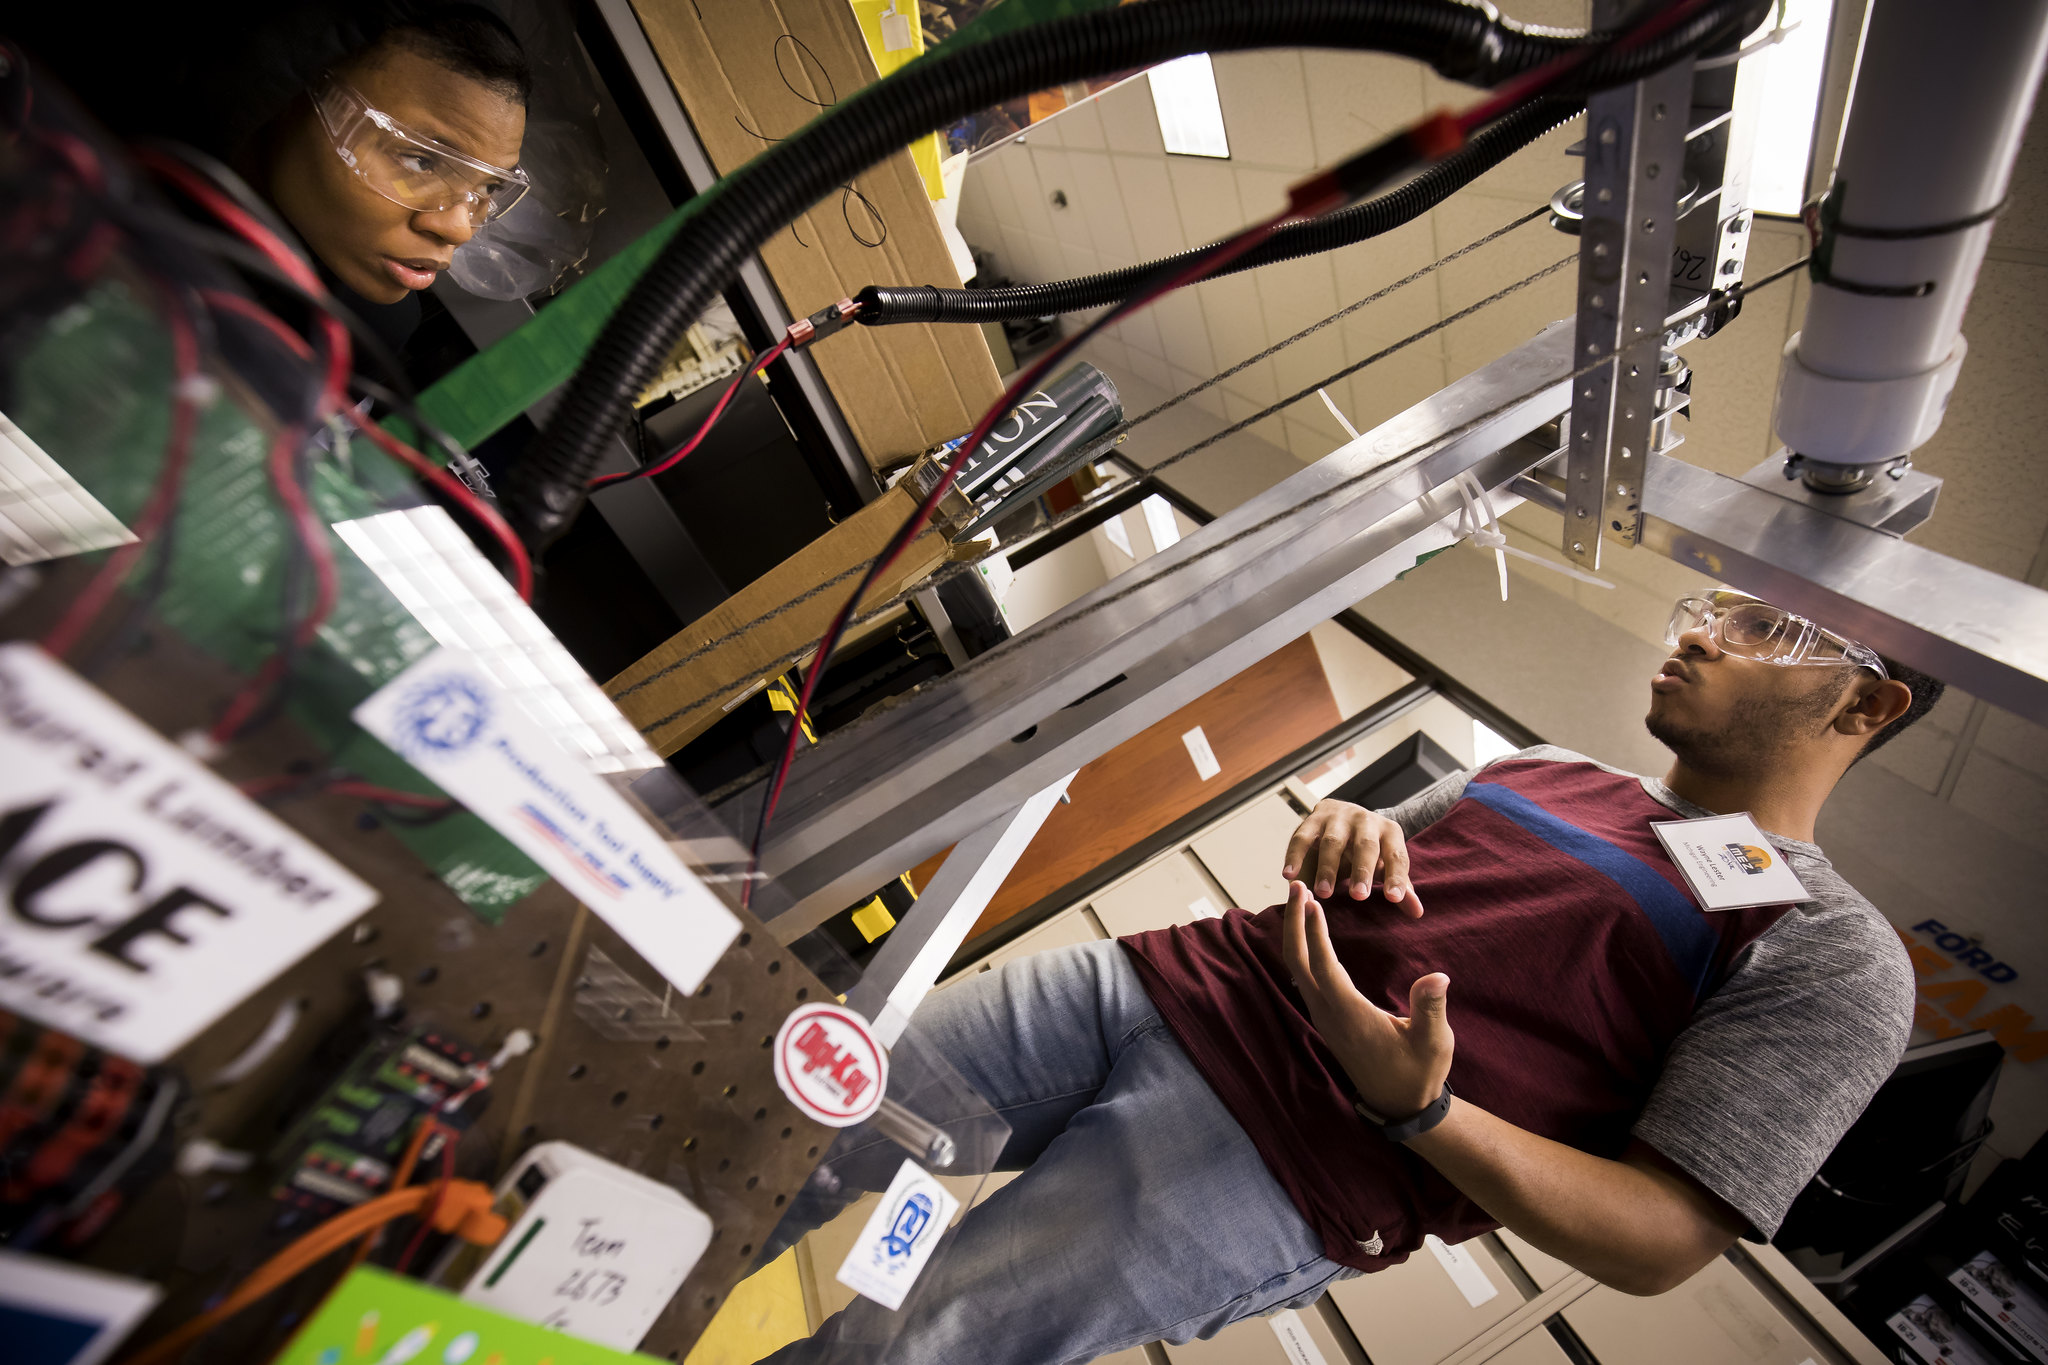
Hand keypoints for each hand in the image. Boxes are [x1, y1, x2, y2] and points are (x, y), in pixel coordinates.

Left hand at [1281, 880, 1451, 1121]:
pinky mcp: (1327, 1020)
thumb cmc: (1418, 1072)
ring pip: (1298, 969)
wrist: (1400, 1105)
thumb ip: (1430, 1009)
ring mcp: (1324, 1018)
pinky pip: (1306, 978)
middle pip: (1298, 962)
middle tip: (1295, 887)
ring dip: (1296, 934)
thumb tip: (1437, 977)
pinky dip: (1303, 951)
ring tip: (1300, 902)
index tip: (1310, 900)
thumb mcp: (1434, 1042)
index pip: (1324, 966)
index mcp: (1350, 1015)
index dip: (1315, 932)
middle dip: (1294, 923)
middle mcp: (1329, 1014)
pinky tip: (1309, 936)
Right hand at [1283, 800, 1423, 915]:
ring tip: (1323, 894)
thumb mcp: (1386, 866)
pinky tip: (1289, 876)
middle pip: (1365, 845)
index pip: (1397, 855)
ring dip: (1327, 867)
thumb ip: (1400, 888)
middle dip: (1362, 870)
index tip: (1393, 899)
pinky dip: (1295, 856)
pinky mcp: (1313, 818)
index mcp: (1390, 832)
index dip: (1396, 876)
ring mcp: (1338, 817)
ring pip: (1332, 841)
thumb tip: (1417, 914)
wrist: (1345, 816)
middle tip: (1359, 896)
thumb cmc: (1370, 851)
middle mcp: (1365, 820)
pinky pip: (1302, 837)